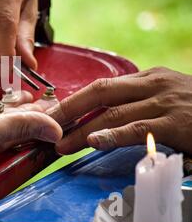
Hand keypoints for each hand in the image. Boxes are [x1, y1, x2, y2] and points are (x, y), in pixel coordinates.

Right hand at [0, 91, 61, 160]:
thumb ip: (23, 126)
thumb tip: (59, 132)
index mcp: (0, 137)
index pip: (30, 125)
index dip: (45, 116)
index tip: (58, 104)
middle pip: (15, 118)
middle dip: (30, 108)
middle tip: (42, 96)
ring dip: (6, 103)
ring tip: (16, 92)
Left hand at [46, 67, 191, 154]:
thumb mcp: (166, 96)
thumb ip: (137, 102)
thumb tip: (102, 118)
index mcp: (147, 77)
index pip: (100, 86)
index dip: (73, 100)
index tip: (52, 114)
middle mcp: (153, 84)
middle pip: (99, 93)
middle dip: (68, 110)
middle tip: (45, 126)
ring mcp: (165, 102)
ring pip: (113, 114)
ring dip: (82, 130)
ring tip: (61, 144)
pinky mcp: (177, 123)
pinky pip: (139, 129)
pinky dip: (114, 136)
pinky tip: (95, 142)